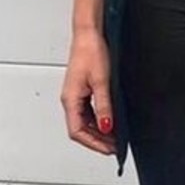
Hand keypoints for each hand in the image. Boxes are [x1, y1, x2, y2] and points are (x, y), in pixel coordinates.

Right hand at [60, 28, 117, 156]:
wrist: (88, 35)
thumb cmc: (90, 52)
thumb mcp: (101, 82)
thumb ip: (104, 107)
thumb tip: (107, 126)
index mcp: (70, 99)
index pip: (77, 131)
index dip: (93, 143)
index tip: (109, 149)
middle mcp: (70, 100)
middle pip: (80, 130)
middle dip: (97, 141)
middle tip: (115, 147)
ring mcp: (75, 96)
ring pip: (84, 123)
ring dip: (98, 132)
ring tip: (114, 138)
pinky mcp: (82, 91)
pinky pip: (87, 113)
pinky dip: (98, 122)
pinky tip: (109, 123)